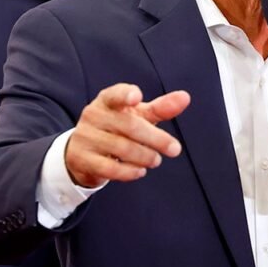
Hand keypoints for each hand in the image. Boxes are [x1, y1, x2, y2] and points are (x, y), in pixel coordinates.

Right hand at [66, 84, 189, 187]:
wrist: (82, 150)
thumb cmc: (117, 127)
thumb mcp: (137, 115)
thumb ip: (161, 108)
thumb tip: (185, 97)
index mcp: (107, 100)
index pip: (115, 94)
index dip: (125, 95)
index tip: (137, 97)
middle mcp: (94, 115)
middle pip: (129, 126)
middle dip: (156, 139)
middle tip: (174, 149)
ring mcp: (86, 137)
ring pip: (121, 148)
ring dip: (145, 156)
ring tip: (156, 160)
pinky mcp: (83, 159)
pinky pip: (109, 168)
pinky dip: (129, 172)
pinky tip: (140, 171)